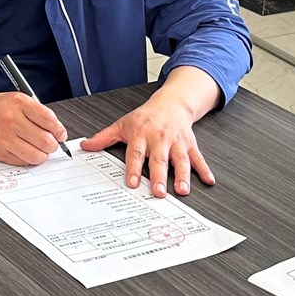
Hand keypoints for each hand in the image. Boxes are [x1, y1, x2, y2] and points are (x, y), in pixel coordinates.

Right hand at [0, 92, 64, 165]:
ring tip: (39, 150)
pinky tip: (25, 151)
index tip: (61, 135)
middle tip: (51, 144)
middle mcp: (12, 119)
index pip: (49, 120)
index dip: (59, 131)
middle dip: (53, 145)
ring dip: (42, 155)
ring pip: (36, 155)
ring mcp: (5, 137)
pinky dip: (28, 159)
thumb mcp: (16, 100)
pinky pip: (23, 161)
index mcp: (19, 102)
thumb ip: (36, 112)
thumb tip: (57, 130)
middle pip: (46, 140)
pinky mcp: (0, 151)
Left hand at [78, 98, 213, 197]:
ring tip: (183, 190)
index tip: (131, 182)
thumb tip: (85, 146)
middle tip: (158, 192)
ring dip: (183, 176)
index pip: (136, 153)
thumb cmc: (146, 117)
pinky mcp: (190, 144)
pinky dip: (205, 169)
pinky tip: (209, 181)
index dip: (133, 168)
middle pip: (159, 159)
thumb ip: (104, 137)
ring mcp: (177, 142)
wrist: (171, 103)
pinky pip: (198, 158)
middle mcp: (160, 138)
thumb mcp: (123, 124)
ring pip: (180, 160)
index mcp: (142, 134)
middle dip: (159, 176)